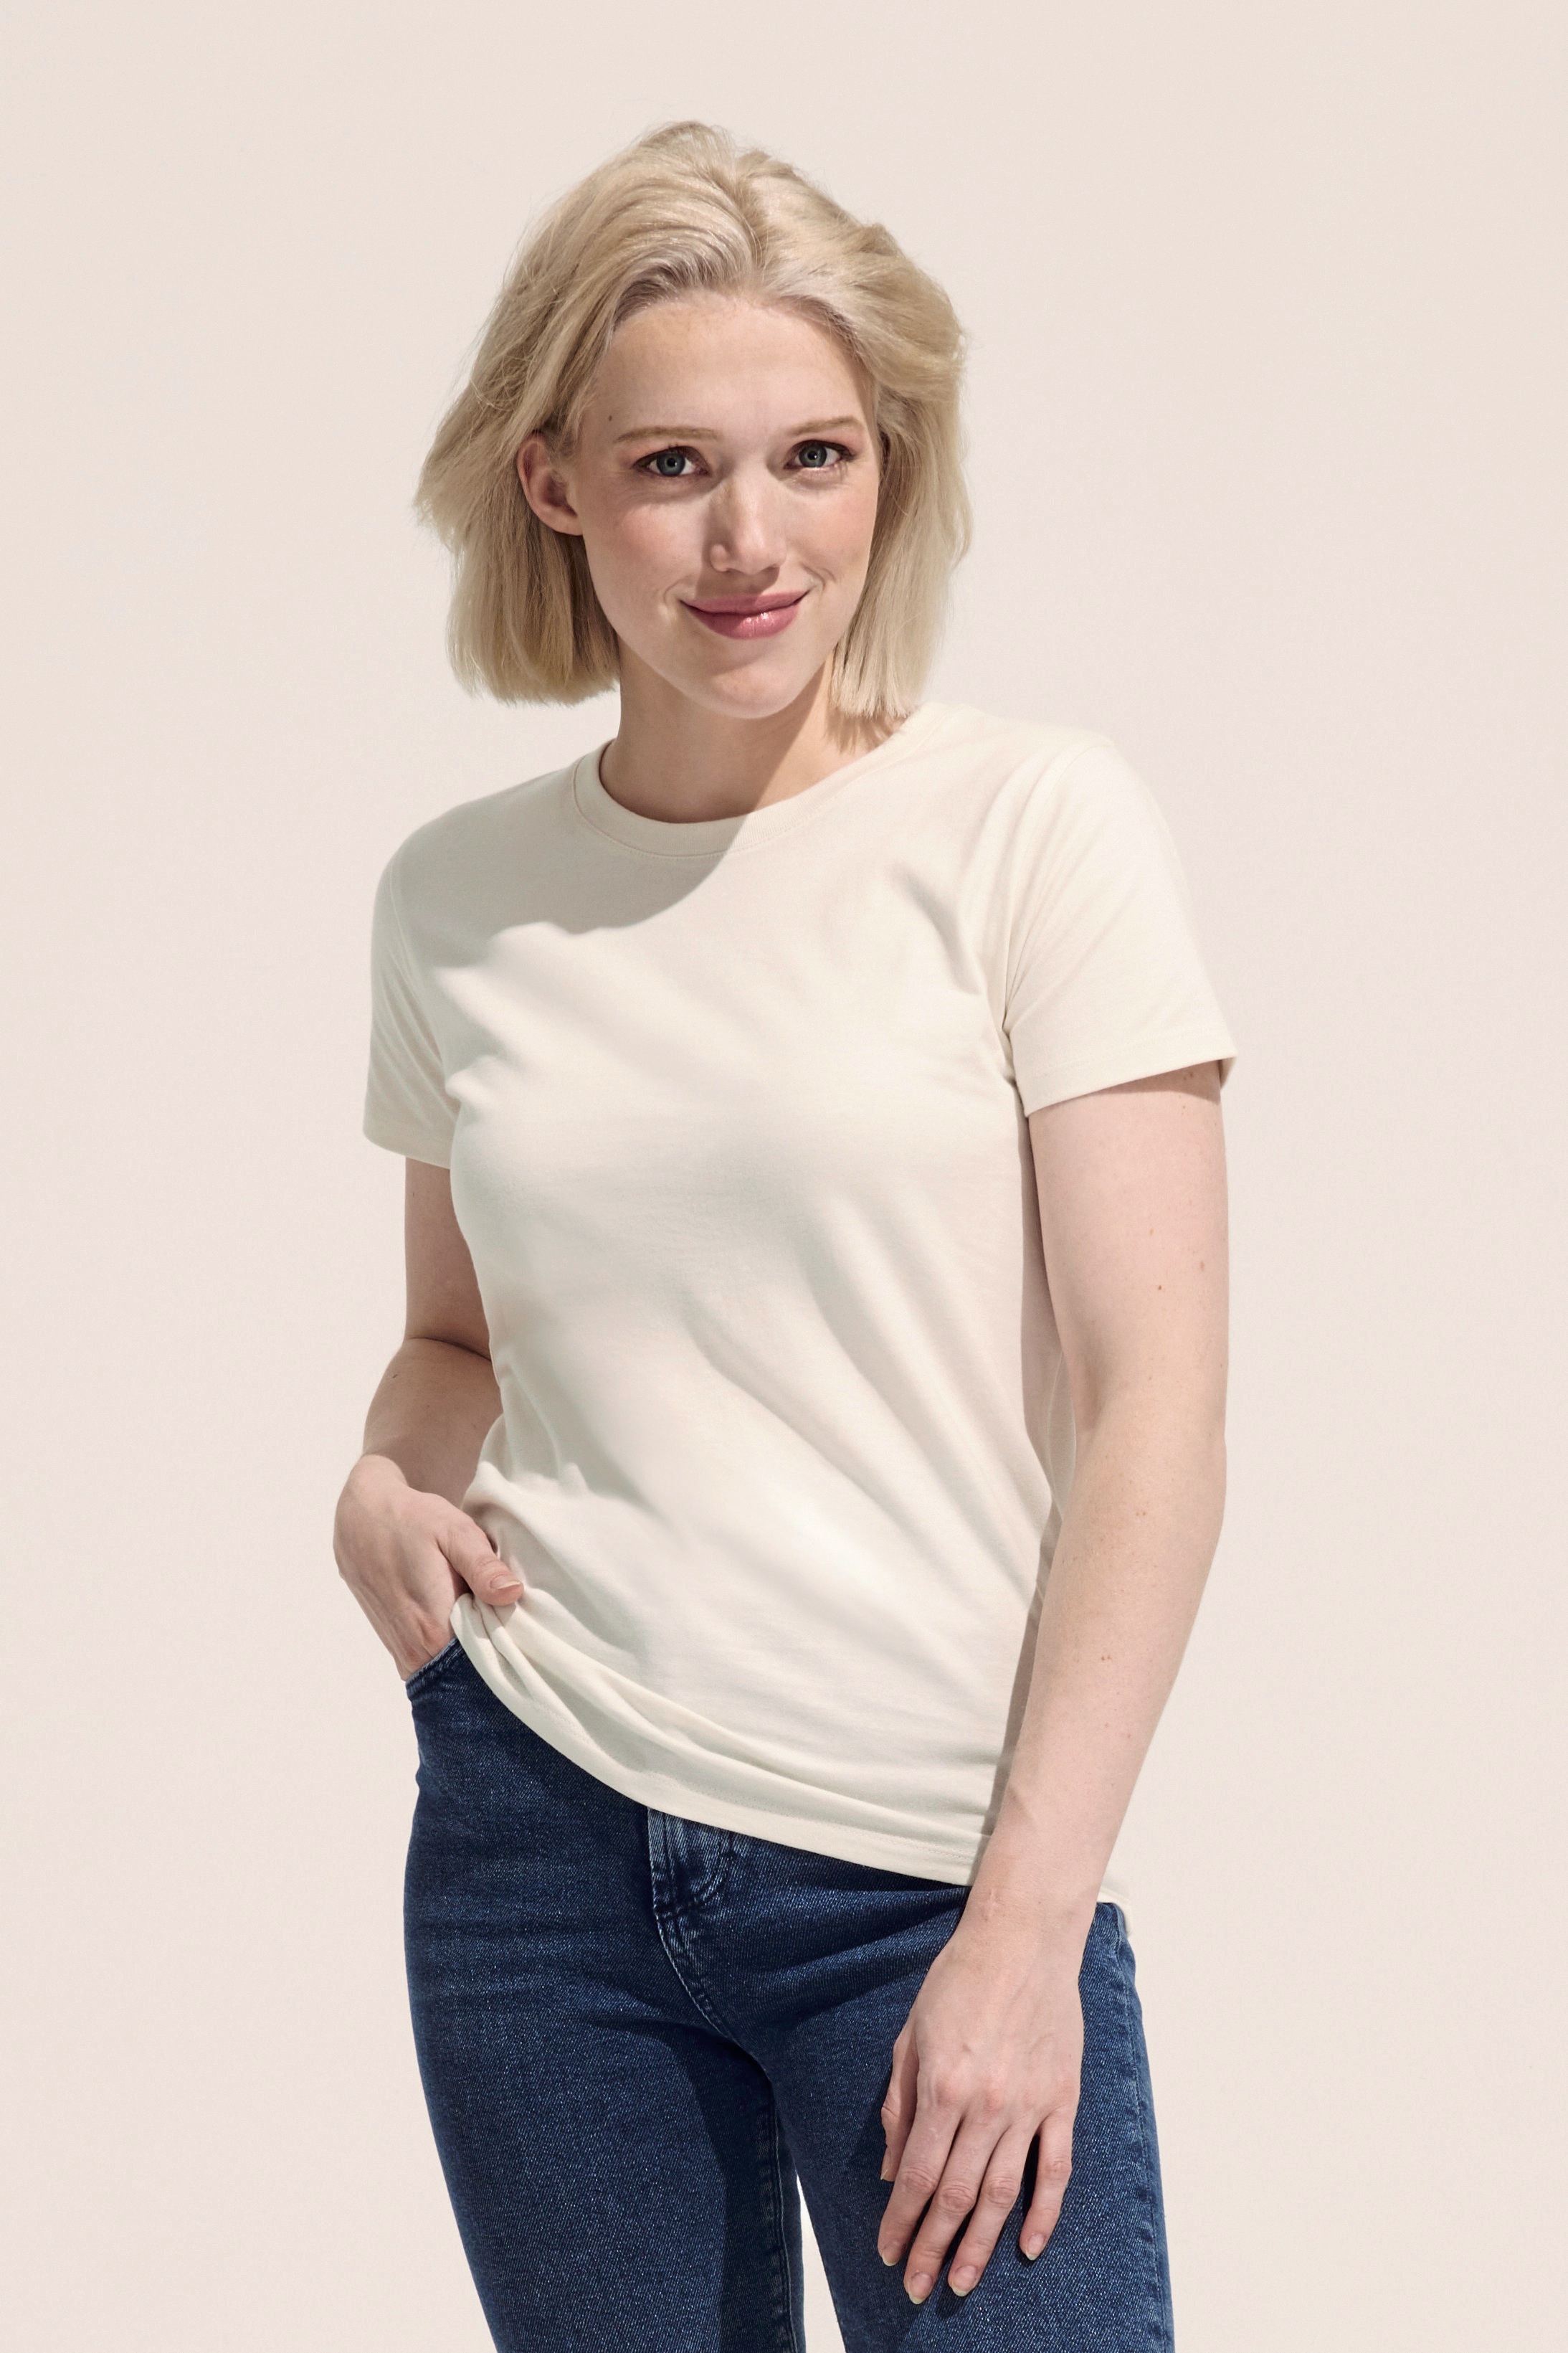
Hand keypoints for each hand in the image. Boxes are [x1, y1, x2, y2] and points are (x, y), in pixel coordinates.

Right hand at [333, 1452, 524, 1678]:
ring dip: (471, 1649)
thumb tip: (512, 1593)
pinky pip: (432, 1658)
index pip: (481, 1667)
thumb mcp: (453, 1532)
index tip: (526, 1637)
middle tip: (513, 1625)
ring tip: (490, 1619)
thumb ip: (483, 1565)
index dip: (508, 1654)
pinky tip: (466, 1619)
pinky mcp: (395, 1643)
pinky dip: (451, 1646)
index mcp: (432, 1630)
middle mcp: (413, 1651)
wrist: (361, 1516)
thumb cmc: (411, 1520)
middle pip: (466, 1673)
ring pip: (447, 1667)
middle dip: (492, 1654)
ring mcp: (401, 1650)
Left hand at [876, 1905, 1088, 2303]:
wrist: (1022, 1938)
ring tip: (961, 2281)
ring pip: (1003, 2194)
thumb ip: (901, 2106)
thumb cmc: (959, 1980)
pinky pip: (1056, 2168)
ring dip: (981, 2245)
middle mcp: (986, 2105)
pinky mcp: (1063, 2099)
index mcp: (943, 2087)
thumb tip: (894, 2170)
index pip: (919, 2176)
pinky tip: (1028, 2246)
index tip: (888, 2252)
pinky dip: (1045, 2212)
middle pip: (958, 2196)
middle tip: (916, 2286)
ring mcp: (1029, 2105)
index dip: (901, 2221)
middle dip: (933, 2246)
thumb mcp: (911, 2035)